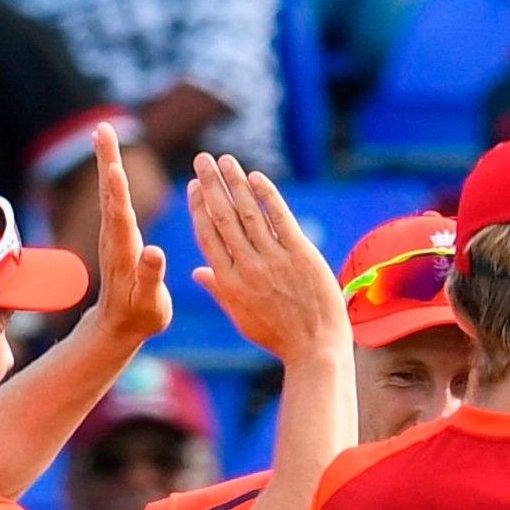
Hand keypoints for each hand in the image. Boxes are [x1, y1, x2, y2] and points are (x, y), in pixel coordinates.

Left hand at [84, 122, 170, 349]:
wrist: (119, 325)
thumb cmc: (140, 316)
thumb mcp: (151, 302)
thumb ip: (151, 276)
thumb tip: (155, 251)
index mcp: (124, 252)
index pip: (120, 218)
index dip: (118, 193)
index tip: (115, 167)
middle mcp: (115, 237)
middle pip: (109, 193)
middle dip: (107, 161)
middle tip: (102, 129)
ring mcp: (114, 234)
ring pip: (109, 191)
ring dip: (107, 160)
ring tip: (103, 132)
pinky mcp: (117, 233)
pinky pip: (113, 198)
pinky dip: (112, 175)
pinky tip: (112, 160)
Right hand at [186, 151, 347, 365]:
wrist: (315, 349)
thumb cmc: (278, 336)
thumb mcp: (241, 317)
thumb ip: (219, 290)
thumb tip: (197, 273)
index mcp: (228, 282)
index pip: (208, 235)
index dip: (199, 207)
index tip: (194, 186)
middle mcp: (247, 267)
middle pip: (223, 217)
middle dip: (211, 185)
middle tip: (203, 159)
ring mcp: (274, 260)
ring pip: (248, 213)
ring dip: (235, 182)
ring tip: (225, 160)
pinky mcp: (301, 255)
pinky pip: (280, 218)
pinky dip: (267, 196)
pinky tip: (256, 178)